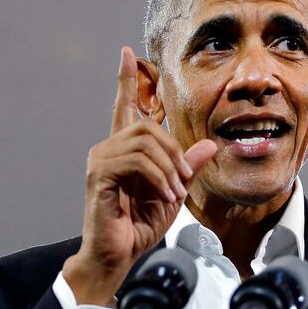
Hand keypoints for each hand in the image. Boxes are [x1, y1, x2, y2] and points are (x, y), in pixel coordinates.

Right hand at [63, 46, 216, 304]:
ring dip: (168, 166)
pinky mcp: (99, 174)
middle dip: (173, 149)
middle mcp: (108, 148)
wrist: (118, 255)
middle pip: (146, 124)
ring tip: (174, 192)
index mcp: (124, 150)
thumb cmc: (138, 227)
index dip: (126, 78)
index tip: (128, 52)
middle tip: (183, 179)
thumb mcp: (173, 193)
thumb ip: (187, 167)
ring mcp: (100, 160)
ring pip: (144, 141)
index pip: (124, 106)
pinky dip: (158, 177)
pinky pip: (137, 161)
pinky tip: (163, 195)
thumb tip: (208, 145)